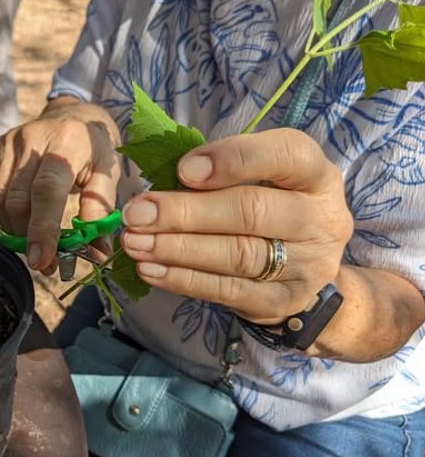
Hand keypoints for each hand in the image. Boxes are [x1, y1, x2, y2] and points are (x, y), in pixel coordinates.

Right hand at [0, 99, 120, 271]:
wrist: (73, 113)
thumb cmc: (94, 147)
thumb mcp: (108, 172)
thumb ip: (101, 210)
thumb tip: (96, 253)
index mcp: (66, 141)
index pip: (47, 190)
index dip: (42, 228)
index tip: (42, 261)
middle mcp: (32, 138)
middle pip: (19, 200)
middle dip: (29, 239)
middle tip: (47, 264)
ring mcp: (10, 142)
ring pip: (1, 201)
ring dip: (16, 231)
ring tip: (37, 246)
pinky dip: (8, 216)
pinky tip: (25, 223)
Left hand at [119, 128, 353, 323]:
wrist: (304, 269)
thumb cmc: (268, 207)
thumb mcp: (259, 179)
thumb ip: (219, 172)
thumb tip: (159, 181)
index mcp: (316, 175)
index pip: (287, 154)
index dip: (234, 158)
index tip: (184, 170)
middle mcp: (321, 219)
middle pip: (251, 211)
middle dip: (185, 212)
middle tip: (137, 214)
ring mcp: (307, 265)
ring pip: (237, 254)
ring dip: (177, 248)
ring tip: (135, 242)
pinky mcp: (283, 301)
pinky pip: (226, 290)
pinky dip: (182, 279)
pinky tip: (149, 269)